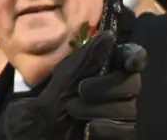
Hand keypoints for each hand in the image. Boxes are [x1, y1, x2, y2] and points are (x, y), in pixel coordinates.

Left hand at [3, 29, 144, 139]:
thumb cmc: (32, 117)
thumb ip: (79, 64)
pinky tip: (90, 130)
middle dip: (108, 85)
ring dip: (102, 108)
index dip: (134, 56)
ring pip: (129, 108)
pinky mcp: (116, 137)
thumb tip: (107, 36)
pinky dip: (111, 129)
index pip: (128, 58)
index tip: (129, 61)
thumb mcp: (51, 88)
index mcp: (95, 74)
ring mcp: (115, 118)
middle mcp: (110, 94)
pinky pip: (127, 131)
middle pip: (131, 82)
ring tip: (74, 112)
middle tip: (81, 91)